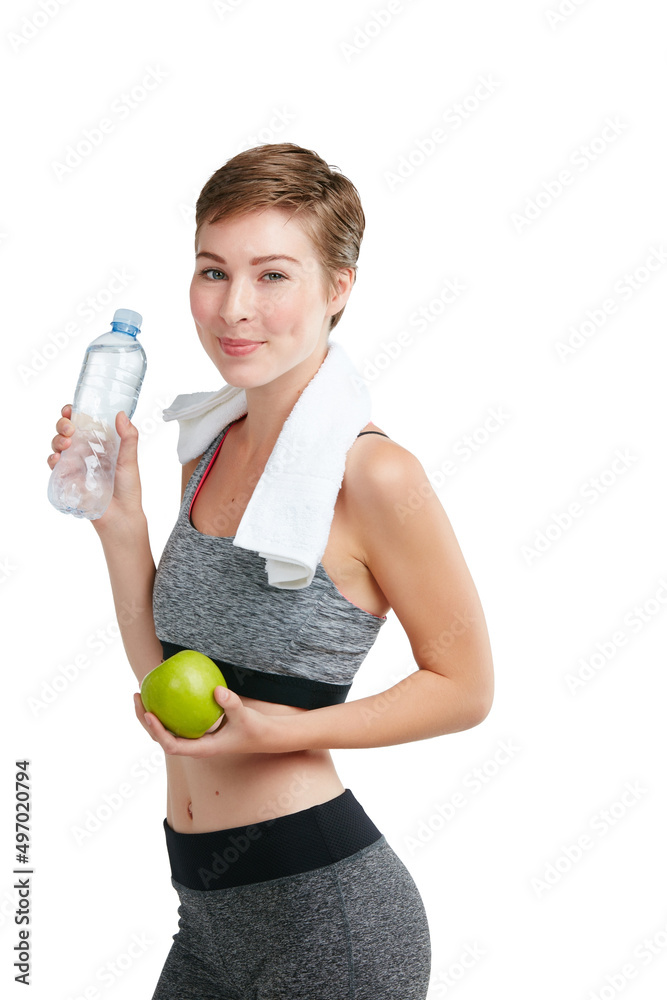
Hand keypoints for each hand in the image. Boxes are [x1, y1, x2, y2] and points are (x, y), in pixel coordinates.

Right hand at [48, 403, 144, 531]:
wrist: (121, 516)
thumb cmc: (128, 489)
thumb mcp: (130, 460)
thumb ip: (128, 438)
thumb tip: (121, 415)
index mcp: (100, 442)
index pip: (83, 422)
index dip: (74, 413)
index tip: (71, 409)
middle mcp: (85, 450)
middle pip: (66, 430)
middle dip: (63, 424)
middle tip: (69, 428)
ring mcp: (75, 464)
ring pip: (58, 445)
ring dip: (57, 439)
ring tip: (65, 443)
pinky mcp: (68, 479)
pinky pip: (54, 466)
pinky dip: (52, 459)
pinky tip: (57, 459)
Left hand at [133, 687, 282, 757]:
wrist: (262, 736)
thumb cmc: (253, 728)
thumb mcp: (245, 716)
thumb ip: (232, 704)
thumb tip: (216, 689)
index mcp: (201, 749)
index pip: (172, 746)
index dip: (157, 732)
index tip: (148, 714)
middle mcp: (194, 745)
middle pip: (161, 738)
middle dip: (144, 720)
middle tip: (137, 697)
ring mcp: (194, 738)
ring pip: (166, 729)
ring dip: (150, 714)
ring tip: (142, 693)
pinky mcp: (197, 729)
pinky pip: (177, 719)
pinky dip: (168, 708)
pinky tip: (165, 689)